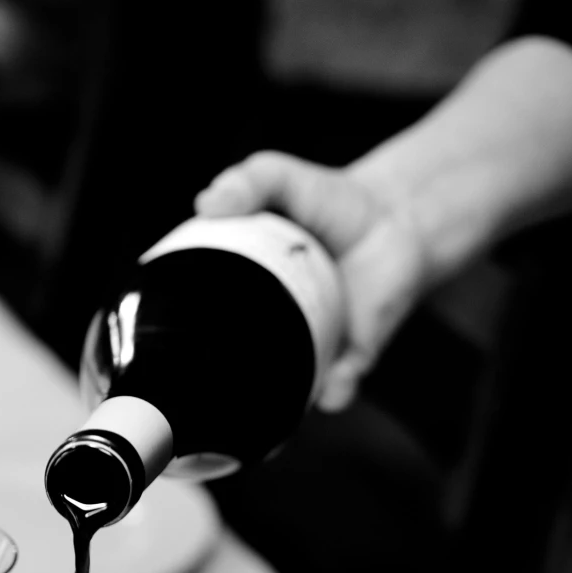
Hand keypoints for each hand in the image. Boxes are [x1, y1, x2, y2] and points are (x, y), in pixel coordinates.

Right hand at [194, 152, 429, 411]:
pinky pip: (337, 387)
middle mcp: (265, 328)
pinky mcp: (349, 357)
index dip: (183, 328)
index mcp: (236, 291)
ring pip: (282, 389)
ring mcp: (306, 347)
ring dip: (278, 394)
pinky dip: (334, 391)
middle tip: (220, 368)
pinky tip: (334, 388)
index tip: (174, 334)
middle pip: (234, 364)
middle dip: (224, 377)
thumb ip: (246, 183)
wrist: (397, 217)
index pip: (198, 319)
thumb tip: (206, 202)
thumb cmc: (328, 202)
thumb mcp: (279, 178)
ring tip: (278, 384)